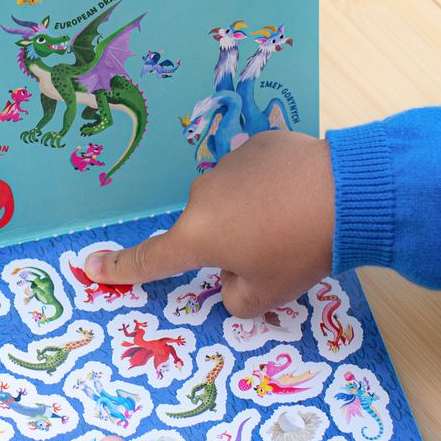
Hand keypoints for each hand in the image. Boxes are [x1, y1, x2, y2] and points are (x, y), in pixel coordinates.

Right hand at [85, 130, 333, 316]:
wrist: (348, 194)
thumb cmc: (300, 252)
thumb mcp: (267, 295)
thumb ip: (234, 297)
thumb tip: (231, 278)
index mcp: (197, 237)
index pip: (150, 259)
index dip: (120, 268)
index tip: (92, 266)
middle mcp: (202, 196)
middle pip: (206, 229)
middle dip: (230, 243)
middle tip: (274, 252)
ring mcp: (228, 164)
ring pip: (230, 199)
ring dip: (251, 211)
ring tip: (294, 220)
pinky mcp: (258, 143)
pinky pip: (254, 173)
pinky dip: (269, 186)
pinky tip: (300, 192)